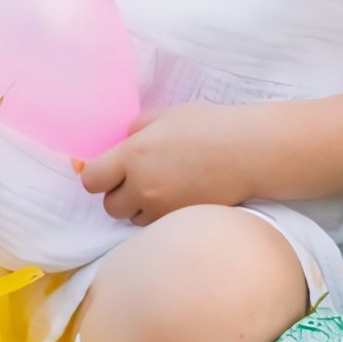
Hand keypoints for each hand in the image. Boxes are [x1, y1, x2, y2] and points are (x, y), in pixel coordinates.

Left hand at [76, 105, 263, 223]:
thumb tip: (119, 146)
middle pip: (110, 206)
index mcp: (133, 155)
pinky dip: (160, 215)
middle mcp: (142, 187)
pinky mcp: (178, 222)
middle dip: (120, 194)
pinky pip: (156, 225)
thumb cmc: (210, 126)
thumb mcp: (166, 116)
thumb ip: (135, 131)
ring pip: (133, 219)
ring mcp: (161, 209)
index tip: (110, 170)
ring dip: (140, 207)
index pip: (92, 180)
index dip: (98, 176)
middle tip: (141, 178)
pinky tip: (179, 196)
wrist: (250, 152)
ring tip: (165, 187)